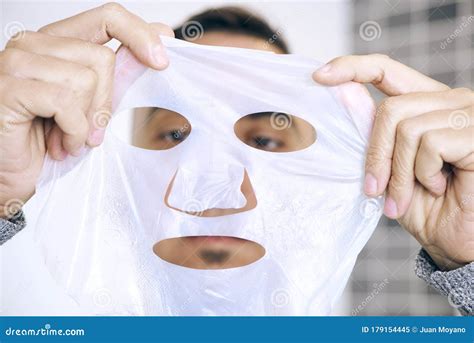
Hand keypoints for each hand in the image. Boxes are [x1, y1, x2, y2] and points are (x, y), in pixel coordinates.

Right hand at [0, 2, 172, 217]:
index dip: (139, 35)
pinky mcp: (8, 87)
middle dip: (106, 102)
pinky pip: (64, 102)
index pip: (108, 17)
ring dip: (86, 121)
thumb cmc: (53, 142)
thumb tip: (162, 34)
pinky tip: (62, 146)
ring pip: (85, 79)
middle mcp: (34, 44)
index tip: (161, 63)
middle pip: (102, 57)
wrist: (14, 176)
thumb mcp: (94, 103)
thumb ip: (121, 70)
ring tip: (71, 139)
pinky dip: (72, 131)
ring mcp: (16, 62)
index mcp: (58, 43)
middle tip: (93, 130)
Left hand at [313, 54, 473, 270]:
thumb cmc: (423, 205)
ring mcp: (468, 114)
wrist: (455, 240)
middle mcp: (450, 101)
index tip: (319, 76)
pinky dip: (424, 174)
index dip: (352, 68)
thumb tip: (342, 94)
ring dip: (400, 174)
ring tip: (406, 197)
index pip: (386, 70)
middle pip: (391, 109)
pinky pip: (431, 144)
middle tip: (375, 189)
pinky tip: (441, 187)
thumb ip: (370, 131)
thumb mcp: (386, 167)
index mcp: (424, 103)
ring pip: (408, 129)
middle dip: (376, 156)